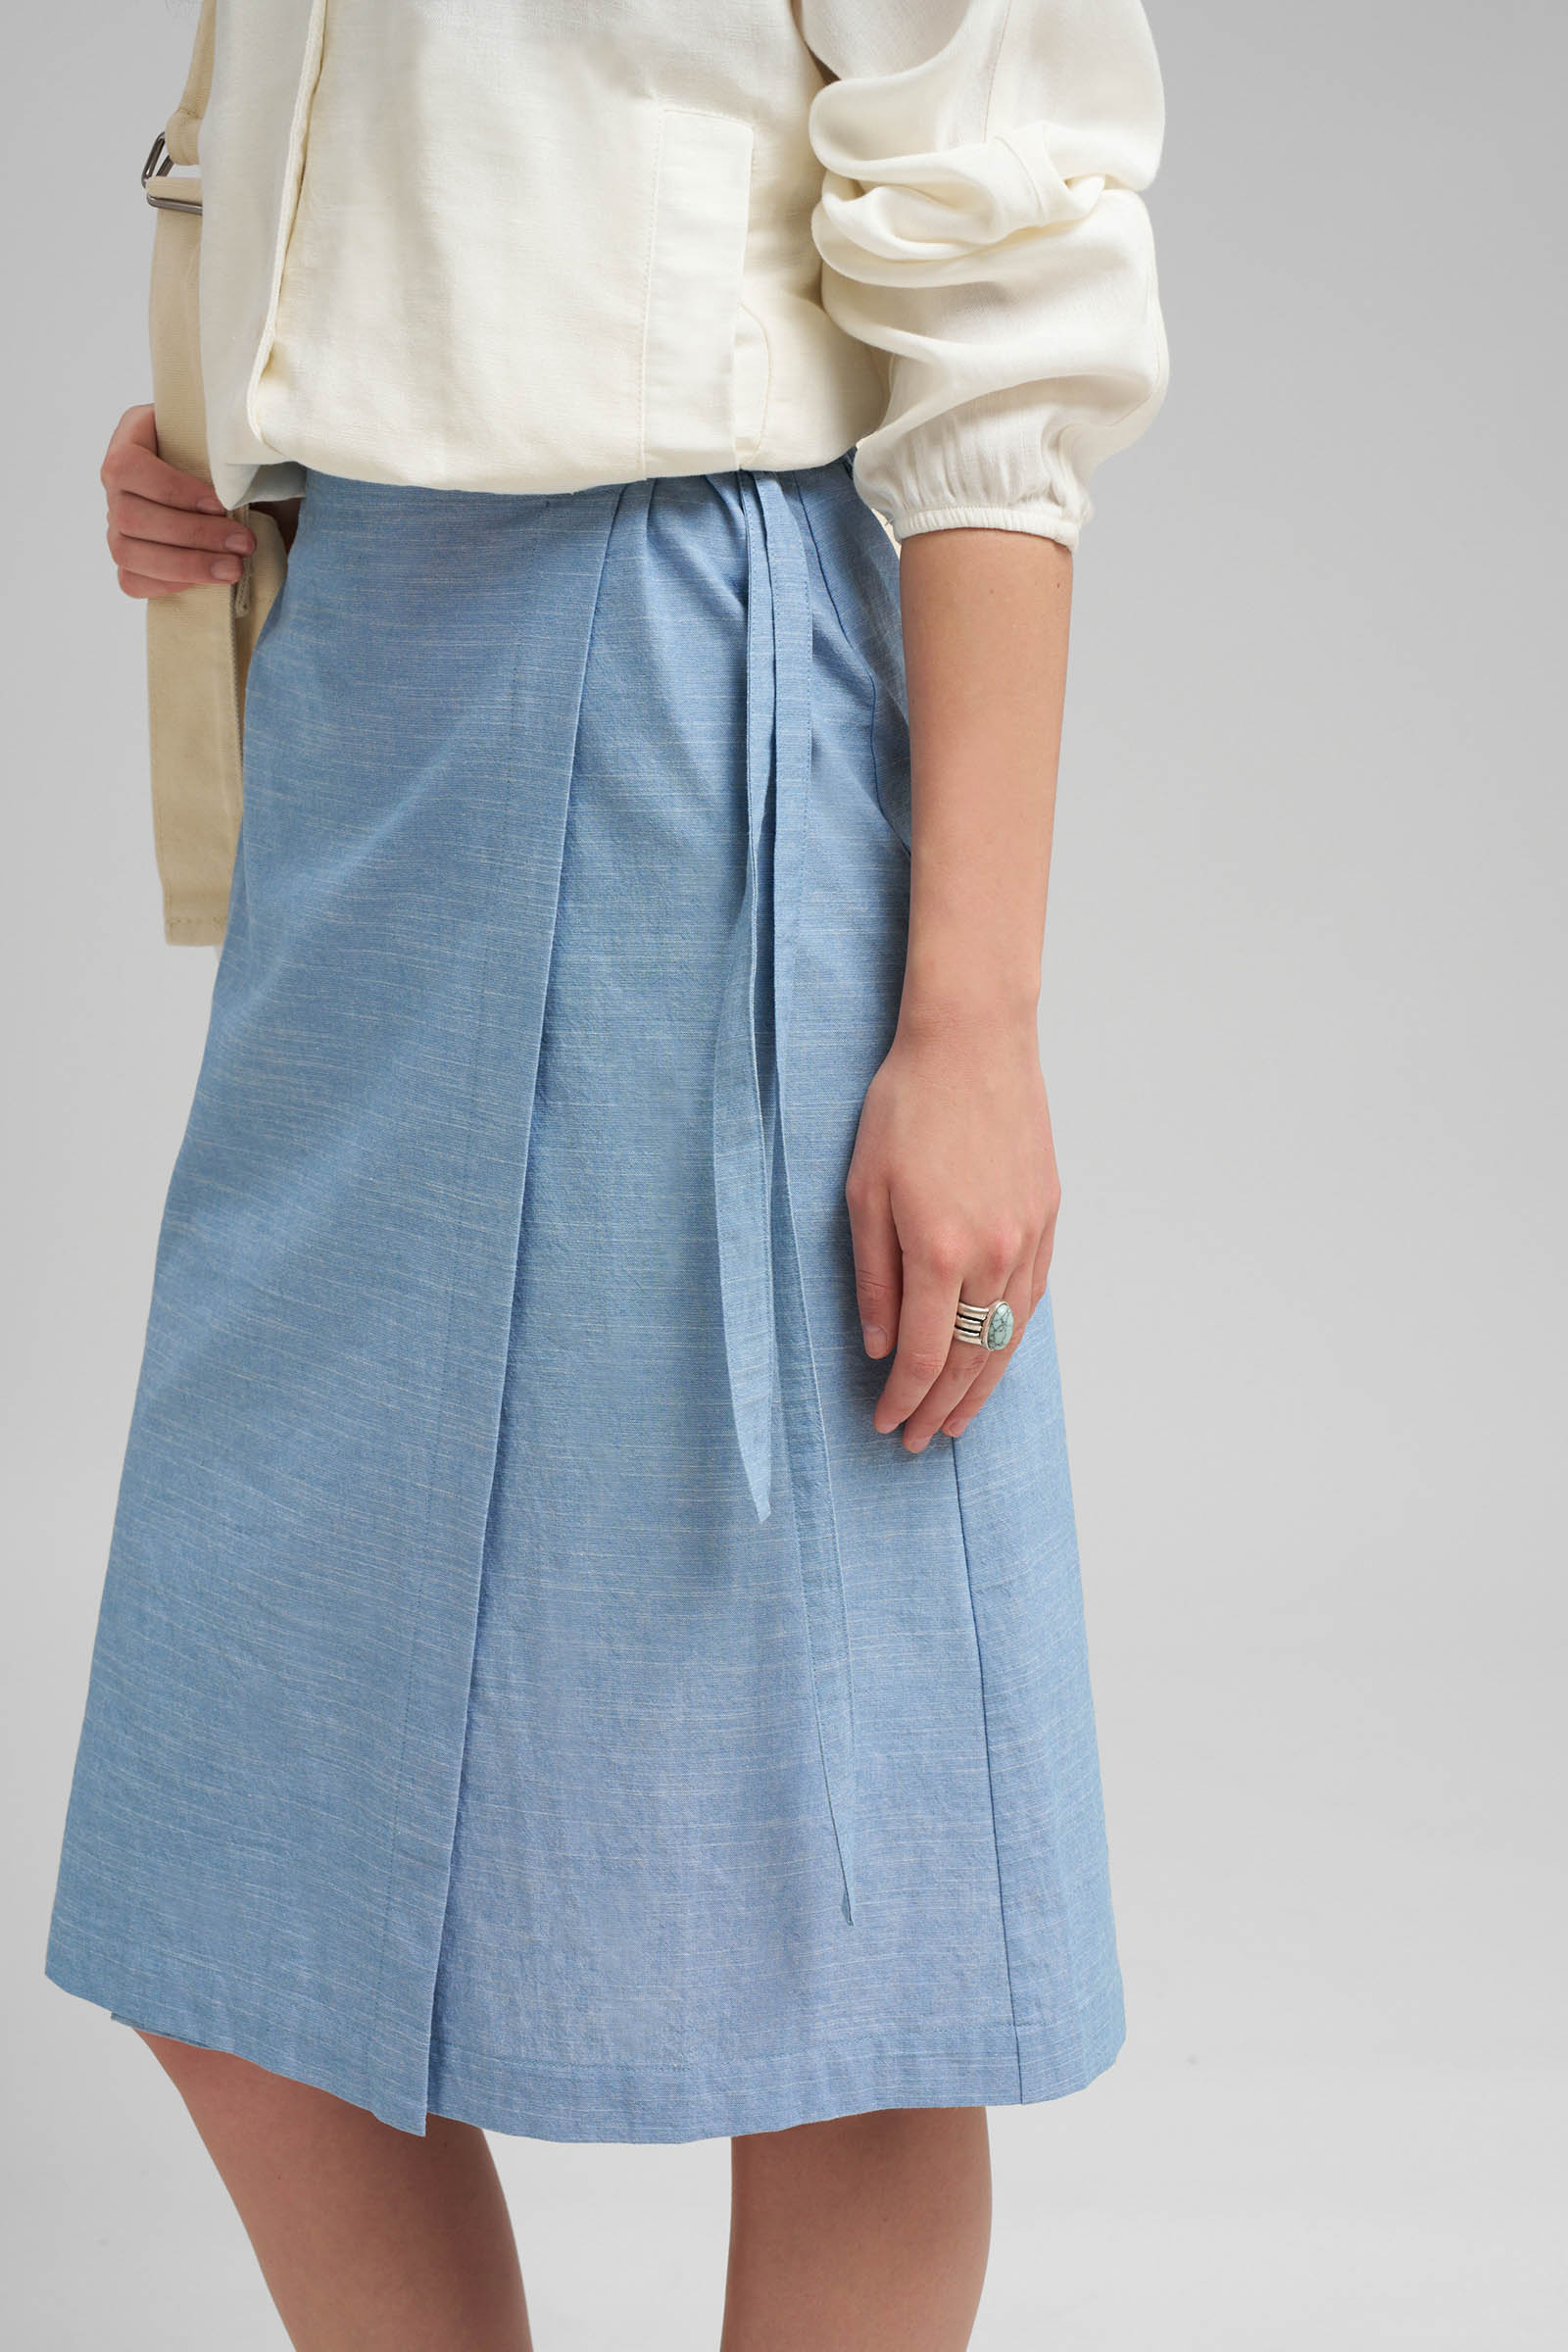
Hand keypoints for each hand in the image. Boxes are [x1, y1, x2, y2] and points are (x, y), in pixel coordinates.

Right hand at [102, 403, 254, 596]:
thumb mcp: (229, 440)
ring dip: (186, 565)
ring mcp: (118, 523)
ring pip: (127, 552)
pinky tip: (206, 581)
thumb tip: (239, 477)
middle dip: (193, 534)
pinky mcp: (131, 558)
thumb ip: (227, 449)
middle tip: (243, 543)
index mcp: (132, 438)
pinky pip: (131, 580)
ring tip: (234, 568)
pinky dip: (168, 585)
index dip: (172, 490)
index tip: (220, 504)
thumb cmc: (231, 457)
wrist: (239, 485)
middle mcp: (117, 483)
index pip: (128, 467)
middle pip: (130, 516)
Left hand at [844, 1008, 1060, 1450]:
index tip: (886, 1424)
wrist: (973, 1042)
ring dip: (983, 1388)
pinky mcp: (1047, 1217)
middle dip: (941, 1409)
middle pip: (972, 1360)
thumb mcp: (863, 1191)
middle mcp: (993, 1255)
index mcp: (939, 1252)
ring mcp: (1028, 1238)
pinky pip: (1032, 1298)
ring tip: (957, 1420)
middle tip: (918, 1441)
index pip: (925, 1356)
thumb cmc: (906, 1106)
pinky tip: (995, 1357)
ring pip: (1010, 1338)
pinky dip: (1012, 1340)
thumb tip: (880, 1345)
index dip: (905, 1400)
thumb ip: (872, 1276)